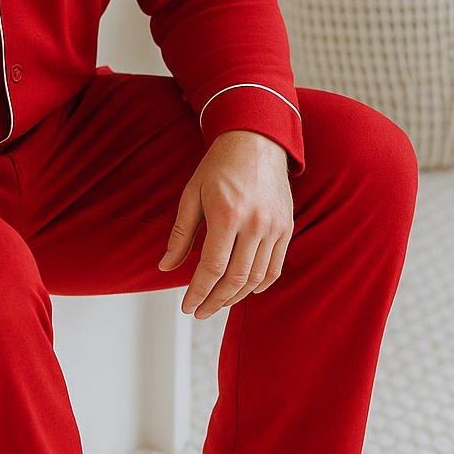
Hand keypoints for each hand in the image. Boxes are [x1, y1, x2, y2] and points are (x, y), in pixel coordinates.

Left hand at [159, 130, 293, 318]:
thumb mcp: (192, 195)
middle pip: (236, 279)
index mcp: (228, 214)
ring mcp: (275, 226)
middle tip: (199, 311)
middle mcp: (255, 223)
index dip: (198, 291)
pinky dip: (259, 284)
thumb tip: (165, 267)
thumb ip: (181, 235)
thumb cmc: (218, 167)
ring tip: (217, 302)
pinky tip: (244, 291)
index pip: (213, 267)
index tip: (187, 306)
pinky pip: (275, 267)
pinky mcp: (287, 227)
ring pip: (256, 278)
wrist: (255, 141)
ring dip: (236, 297)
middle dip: (215, 300)